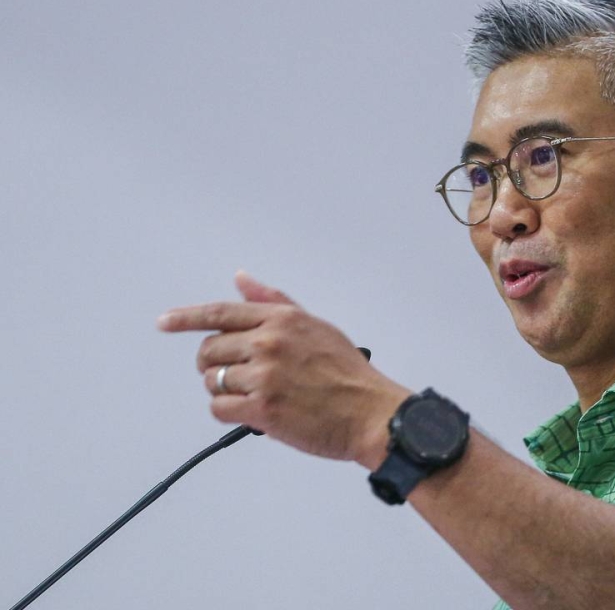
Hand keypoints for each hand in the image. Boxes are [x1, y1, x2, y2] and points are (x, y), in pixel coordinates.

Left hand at [157, 271, 408, 466]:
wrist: (370, 413)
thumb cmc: (347, 373)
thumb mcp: (315, 326)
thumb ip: (274, 303)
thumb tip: (242, 280)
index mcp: (282, 319)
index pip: (220, 313)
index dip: (186, 318)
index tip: (165, 322)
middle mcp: (269, 343)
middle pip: (210, 350)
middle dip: (216, 364)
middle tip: (239, 376)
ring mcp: (265, 376)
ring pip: (212, 381)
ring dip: (226, 391)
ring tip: (257, 395)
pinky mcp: (263, 409)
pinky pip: (219, 408)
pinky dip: (230, 412)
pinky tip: (254, 411)